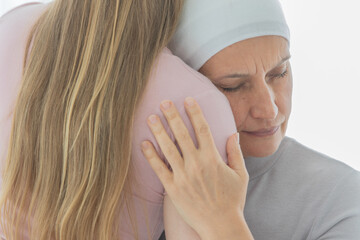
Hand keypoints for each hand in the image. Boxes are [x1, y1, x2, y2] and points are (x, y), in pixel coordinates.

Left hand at [141, 97, 250, 238]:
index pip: (202, 129)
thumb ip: (236, 153)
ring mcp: (183, 176)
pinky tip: (144, 143)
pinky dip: (150, 155)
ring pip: (168, 148)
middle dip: (172, 115)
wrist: (220, 226)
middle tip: (164, 102)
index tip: (188, 99)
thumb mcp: (240, 175)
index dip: (194, 112)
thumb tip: (233, 134)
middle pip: (182, 134)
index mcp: (213, 158)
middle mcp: (196, 164)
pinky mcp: (173, 188)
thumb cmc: (232, 200)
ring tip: (151, 117)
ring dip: (159, 131)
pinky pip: (159, 169)